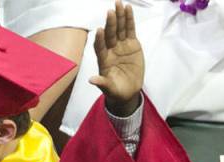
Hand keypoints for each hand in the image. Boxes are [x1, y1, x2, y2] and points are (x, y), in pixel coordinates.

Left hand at [89, 1, 143, 116]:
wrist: (128, 91)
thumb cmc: (116, 90)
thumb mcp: (109, 89)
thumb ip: (102, 83)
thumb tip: (91, 80)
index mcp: (103, 60)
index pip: (100, 47)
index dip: (99, 39)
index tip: (98, 30)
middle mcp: (111, 50)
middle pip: (110, 34)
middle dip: (110, 23)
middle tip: (110, 10)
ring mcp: (121, 46)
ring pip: (120, 29)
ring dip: (119, 17)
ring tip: (119, 4)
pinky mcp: (132, 44)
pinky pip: (130, 29)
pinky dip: (129, 20)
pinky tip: (128, 9)